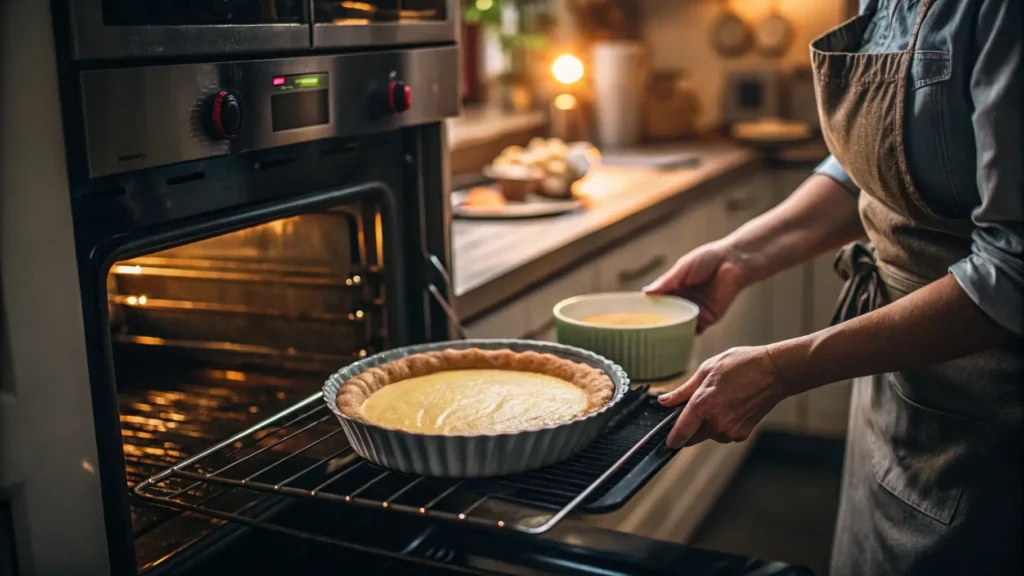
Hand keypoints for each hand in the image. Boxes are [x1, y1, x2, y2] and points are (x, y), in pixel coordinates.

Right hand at [642, 242, 747, 333]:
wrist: (734, 263)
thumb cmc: (708, 259)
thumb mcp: (683, 268)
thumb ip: (667, 281)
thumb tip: (645, 292)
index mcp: (673, 288)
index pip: (655, 301)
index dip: (645, 310)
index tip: (632, 319)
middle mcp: (681, 301)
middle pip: (665, 316)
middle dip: (655, 325)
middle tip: (641, 334)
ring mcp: (694, 312)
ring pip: (677, 326)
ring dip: (668, 333)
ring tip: (654, 342)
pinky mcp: (707, 319)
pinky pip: (694, 331)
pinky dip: (686, 337)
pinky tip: (676, 342)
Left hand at [658, 346, 786, 448]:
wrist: (774, 372)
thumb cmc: (742, 365)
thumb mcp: (707, 369)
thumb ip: (683, 390)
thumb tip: (665, 401)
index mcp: (704, 404)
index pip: (681, 431)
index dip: (671, 438)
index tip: (667, 442)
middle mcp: (716, 423)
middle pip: (692, 435)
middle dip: (689, 426)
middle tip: (696, 406)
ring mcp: (730, 431)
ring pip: (707, 435)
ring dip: (706, 424)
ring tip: (719, 400)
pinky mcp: (741, 435)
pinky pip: (722, 434)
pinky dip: (720, 425)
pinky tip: (730, 406)